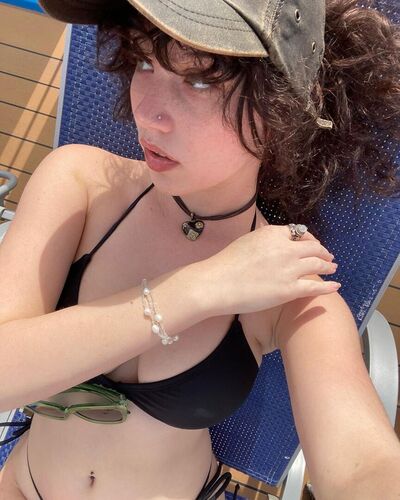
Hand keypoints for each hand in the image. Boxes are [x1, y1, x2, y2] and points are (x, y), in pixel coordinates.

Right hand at [198, 224, 338, 315]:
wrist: (218, 283)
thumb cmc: (226, 264)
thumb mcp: (247, 240)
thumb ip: (264, 239)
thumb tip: (273, 240)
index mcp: (273, 233)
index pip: (299, 234)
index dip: (309, 239)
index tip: (312, 244)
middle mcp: (286, 248)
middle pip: (313, 247)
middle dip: (323, 252)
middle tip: (328, 256)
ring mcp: (290, 269)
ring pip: (318, 264)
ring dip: (328, 266)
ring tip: (333, 268)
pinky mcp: (290, 289)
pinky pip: (316, 286)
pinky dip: (328, 286)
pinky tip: (336, 286)